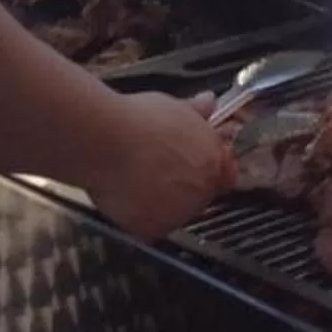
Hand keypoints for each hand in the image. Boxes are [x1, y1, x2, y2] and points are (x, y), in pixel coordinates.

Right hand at [84, 91, 232, 241]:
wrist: (107, 142)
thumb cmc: (138, 121)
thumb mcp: (175, 107)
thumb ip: (197, 112)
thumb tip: (208, 102)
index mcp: (213, 162)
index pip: (224, 175)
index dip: (206, 169)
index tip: (190, 163)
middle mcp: (201, 191)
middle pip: (199, 195)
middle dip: (183, 185)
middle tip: (158, 169)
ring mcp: (178, 214)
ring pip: (174, 213)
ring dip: (162, 202)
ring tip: (139, 180)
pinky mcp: (152, 229)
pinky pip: (149, 227)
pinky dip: (139, 216)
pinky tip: (127, 197)